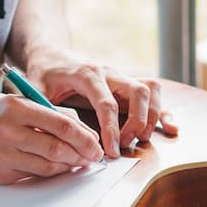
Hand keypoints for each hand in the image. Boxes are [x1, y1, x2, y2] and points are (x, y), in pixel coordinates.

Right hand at [0, 93, 103, 184]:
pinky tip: (54, 169)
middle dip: (81, 155)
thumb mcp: (5, 104)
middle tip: (93, 159)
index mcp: (11, 106)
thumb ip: (39, 113)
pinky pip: (31, 176)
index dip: (84, 137)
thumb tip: (77, 127)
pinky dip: (47, 173)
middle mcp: (5, 130)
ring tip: (77, 164)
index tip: (96, 144)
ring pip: (47, 165)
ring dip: (67, 167)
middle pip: (57, 147)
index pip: (60, 122)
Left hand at [27, 55, 177, 158]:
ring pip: (151, 91)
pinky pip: (154, 94)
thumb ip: (44, 110)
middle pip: (138, 92)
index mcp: (88, 74)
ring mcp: (122, 77)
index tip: (111, 151)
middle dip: (136, 123)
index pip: (107, 103)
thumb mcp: (36, 89)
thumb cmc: (45, 73)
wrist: (53, 54)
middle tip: (125, 145)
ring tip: (140, 139)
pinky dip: (163, 112)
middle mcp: (110, 73)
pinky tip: (170, 128)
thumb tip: (52, 136)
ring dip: (150, 118)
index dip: (112, 129)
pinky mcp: (128, 85)